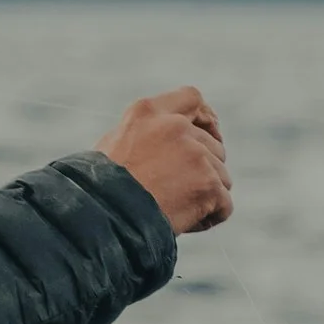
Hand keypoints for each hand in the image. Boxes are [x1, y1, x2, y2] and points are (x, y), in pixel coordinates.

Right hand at [99, 86, 231, 235]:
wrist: (101, 218)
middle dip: (204, 171)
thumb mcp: (115, 146)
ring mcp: (195, 154)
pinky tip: (184, 224)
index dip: (206, 118)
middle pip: (212, 146)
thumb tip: (168, 145)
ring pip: (221, 177)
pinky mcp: (209, 183)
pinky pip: (224, 205)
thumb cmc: (99, 190)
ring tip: (174, 212)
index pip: (191, 98)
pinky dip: (208, 218)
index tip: (211, 134)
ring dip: (205, 197)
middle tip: (179, 194)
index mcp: (147, 113)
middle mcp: (175, 127)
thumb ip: (145, 136)